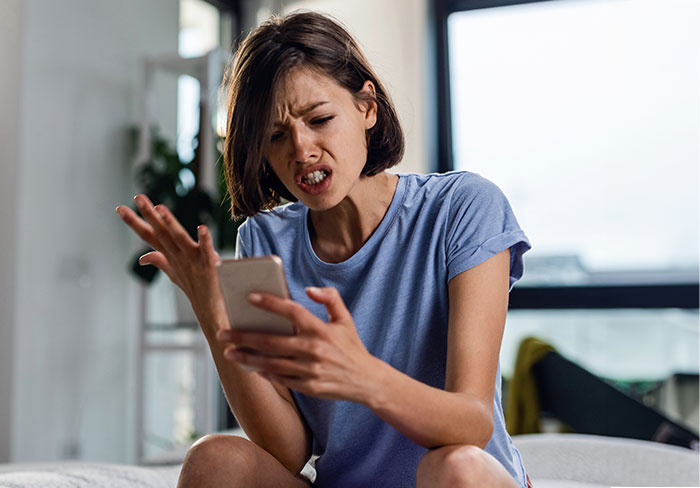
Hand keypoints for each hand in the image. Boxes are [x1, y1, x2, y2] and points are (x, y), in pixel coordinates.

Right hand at [115, 194, 226, 330]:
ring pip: (179, 239)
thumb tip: (142, 258)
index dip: (135, 222)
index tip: (120, 208)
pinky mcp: (209, 266)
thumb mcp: (174, 273)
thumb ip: (159, 261)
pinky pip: (206, 251)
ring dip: (170, 224)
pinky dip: (204, 240)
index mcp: (170, 256)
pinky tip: (201, 228)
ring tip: (160, 208)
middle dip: (149, 215)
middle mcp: (178, 257)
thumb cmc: (194, 288)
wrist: (210, 311)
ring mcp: (192, 261)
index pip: (150, 236)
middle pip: (161, 233)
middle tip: (138, 197)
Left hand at [216, 286, 383, 402]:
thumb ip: (330, 298)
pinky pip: (280, 379)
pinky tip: (250, 367)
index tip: (249, 297)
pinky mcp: (308, 386)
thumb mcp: (345, 319)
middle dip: (243, 336)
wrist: (366, 380)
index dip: (270, 303)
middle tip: (224, 333)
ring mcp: (310, 370)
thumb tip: (309, 290)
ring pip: (270, 363)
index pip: (291, 311)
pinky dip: (264, 373)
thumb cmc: (351, 346)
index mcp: (320, 329)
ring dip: (247, 358)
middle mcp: (313, 349)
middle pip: (271, 341)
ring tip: (229, 353)